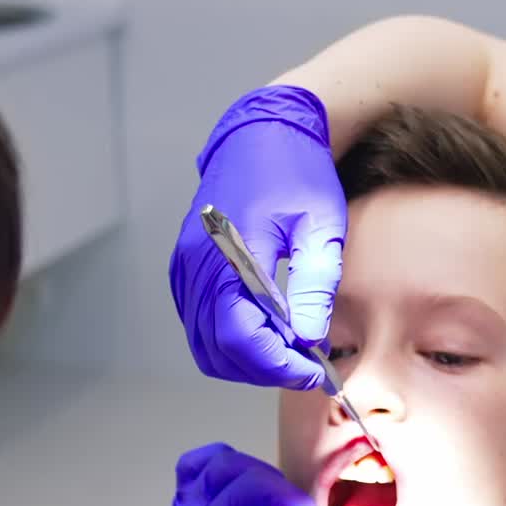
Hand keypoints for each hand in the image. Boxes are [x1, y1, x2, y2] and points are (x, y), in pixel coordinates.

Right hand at [169, 85, 346, 389]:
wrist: (262, 133)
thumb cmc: (296, 173)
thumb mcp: (320, 225)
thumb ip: (313, 283)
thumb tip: (309, 337)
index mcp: (228, 253)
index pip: (242, 336)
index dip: (279, 364)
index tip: (316, 372)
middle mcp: (197, 266)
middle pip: (221, 349)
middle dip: (266, 368)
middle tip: (309, 366)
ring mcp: (186, 270)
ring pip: (206, 345)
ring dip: (247, 361)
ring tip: (291, 353)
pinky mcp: (186, 271)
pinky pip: (199, 327)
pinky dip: (231, 344)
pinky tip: (268, 334)